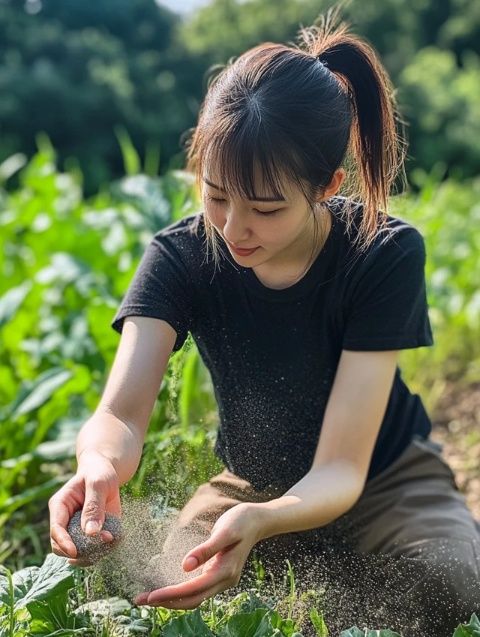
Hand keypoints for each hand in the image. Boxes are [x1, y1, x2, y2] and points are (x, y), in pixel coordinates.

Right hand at [48, 450, 121, 566]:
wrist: (105, 472)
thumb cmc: (98, 473)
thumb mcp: (98, 484)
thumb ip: (94, 507)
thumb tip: (91, 532)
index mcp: (60, 506)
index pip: (56, 529)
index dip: (63, 543)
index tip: (75, 552)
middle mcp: (65, 521)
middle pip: (63, 547)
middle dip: (80, 552)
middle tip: (101, 546)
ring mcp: (77, 529)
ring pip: (78, 552)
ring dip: (93, 554)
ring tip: (110, 540)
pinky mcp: (91, 533)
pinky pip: (94, 549)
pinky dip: (104, 549)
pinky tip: (114, 539)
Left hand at [134, 502, 263, 608]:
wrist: (257, 520)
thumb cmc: (240, 521)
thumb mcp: (224, 531)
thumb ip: (205, 549)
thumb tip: (185, 566)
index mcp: (225, 571)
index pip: (193, 590)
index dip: (171, 594)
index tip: (150, 596)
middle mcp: (224, 581)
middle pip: (192, 600)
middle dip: (165, 602)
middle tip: (140, 600)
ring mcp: (222, 580)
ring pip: (194, 598)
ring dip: (172, 600)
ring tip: (149, 598)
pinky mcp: (218, 575)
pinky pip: (198, 590)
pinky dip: (181, 594)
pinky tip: (169, 589)